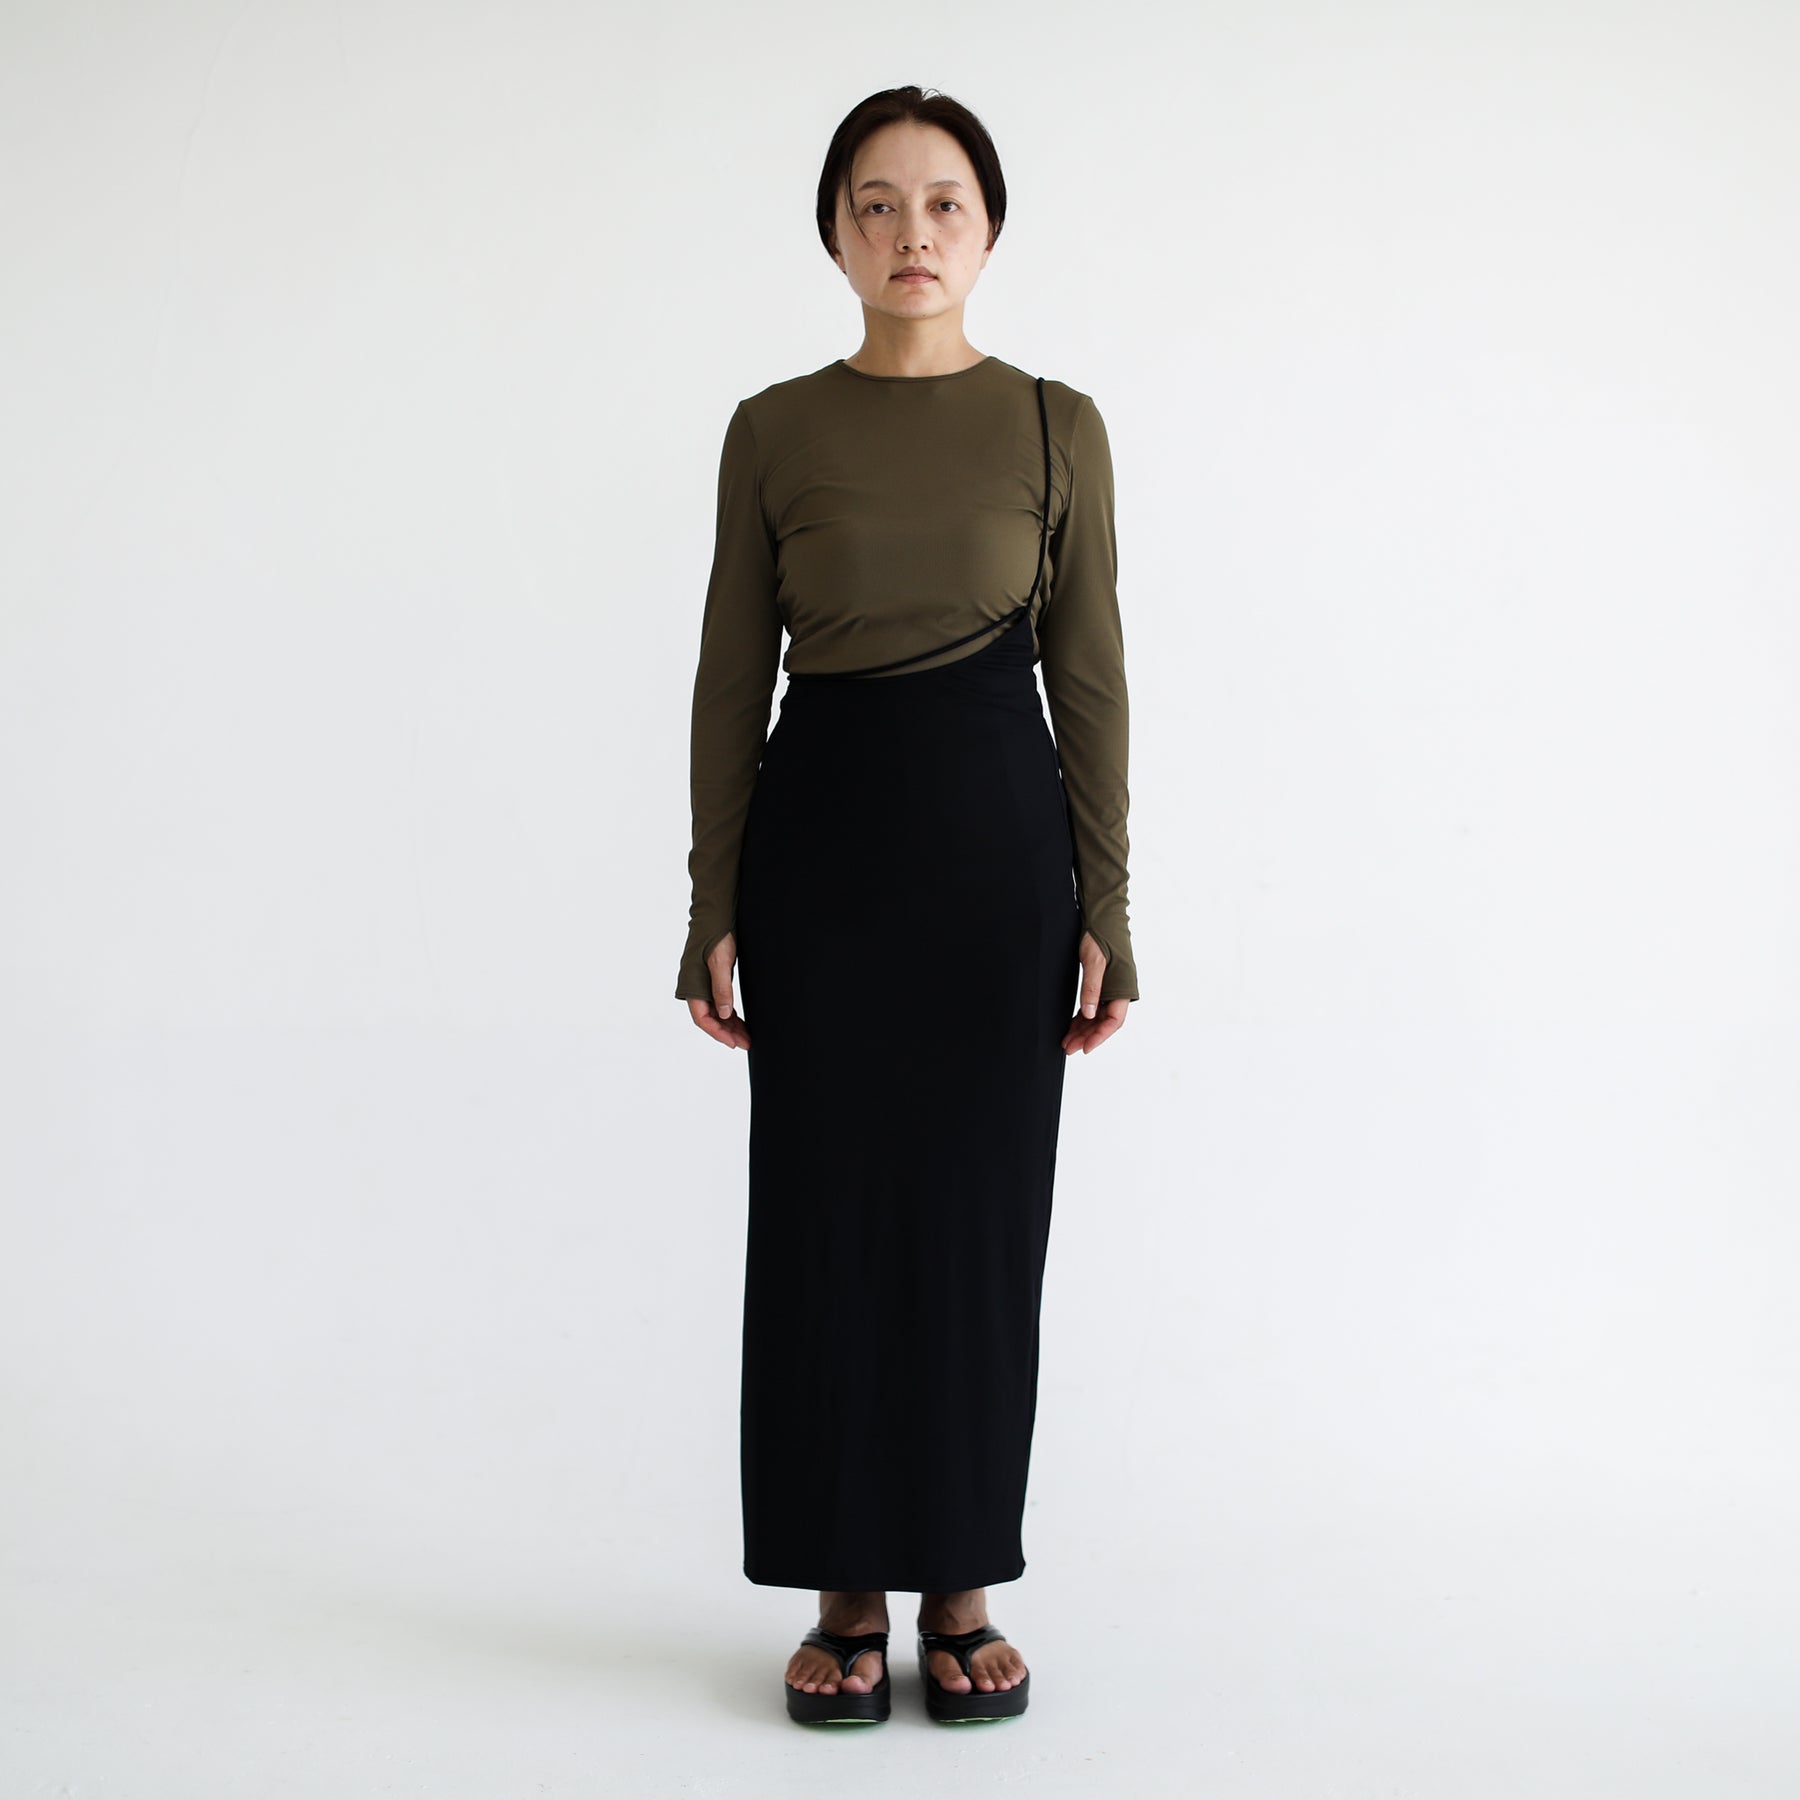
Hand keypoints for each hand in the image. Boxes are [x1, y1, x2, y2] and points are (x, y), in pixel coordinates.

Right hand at [685, 931, 750, 1049]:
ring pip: (717, 1012)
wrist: (717, 916)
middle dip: (727, 1032)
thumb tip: (725, 1014)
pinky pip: (720, 1003)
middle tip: (746, 1043)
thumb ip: (722, 988)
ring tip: (747, 1036)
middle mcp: (696, 988)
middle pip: (711, 1018)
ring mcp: (704, 985)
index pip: (702, 1018)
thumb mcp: (720, 962)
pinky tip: (741, 1021)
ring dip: (730, 1025)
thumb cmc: (716, 936)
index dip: (717, 1032)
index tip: (733, 1042)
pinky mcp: (713, 980)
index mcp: (692, 985)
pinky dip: (730, 1014)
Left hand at [1061, 931, 1129, 1054]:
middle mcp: (1118, 991)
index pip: (1114, 1020)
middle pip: (1104, 1022)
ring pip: (1097, 1016)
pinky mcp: (1101, 983)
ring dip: (1083, 1029)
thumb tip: (1090, 1014)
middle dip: (1087, 1036)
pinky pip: (1093, 1006)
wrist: (1101, 917)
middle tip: (1069, 1048)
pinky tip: (1071, 1026)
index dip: (1100, 1035)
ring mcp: (1110, 988)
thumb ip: (1092, 988)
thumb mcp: (1095, 962)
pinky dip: (1082, 1018)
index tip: (1085, 1047)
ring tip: (1066, 1041)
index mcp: (1123, 988)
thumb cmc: (1100, 936)